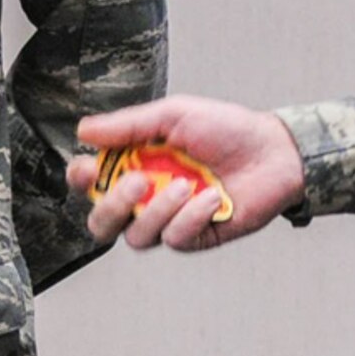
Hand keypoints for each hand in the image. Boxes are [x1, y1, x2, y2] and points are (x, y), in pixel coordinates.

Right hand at [66, 95, 306, 252]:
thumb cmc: (226, 129)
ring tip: (186, 184)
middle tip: (136, 183)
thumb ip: (129, 125)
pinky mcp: (195, 237)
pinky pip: (174, 240)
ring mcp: (169, 219)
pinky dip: (189, 219)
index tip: (87, 169)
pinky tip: (211, 199)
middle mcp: (146, 196)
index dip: (80, 180)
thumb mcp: (175, 115)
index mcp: (135, 163)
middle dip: (110, 207)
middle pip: (102, 222)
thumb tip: (84, 131)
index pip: (92, 182)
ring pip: (135, 236)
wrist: (274, 152)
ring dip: (156, 212)